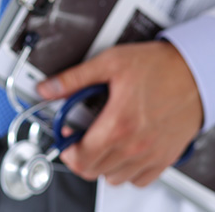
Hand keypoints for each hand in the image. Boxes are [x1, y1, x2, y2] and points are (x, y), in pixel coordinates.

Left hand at [37, 41, 202, 186]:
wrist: (196, 71)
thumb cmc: (158, 66)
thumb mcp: (108, 63)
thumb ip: (73, 79)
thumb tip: (47, 88)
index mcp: (118, 124)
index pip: (80, 159)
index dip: (65, 149)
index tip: (65, 136)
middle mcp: (135, 145)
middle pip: (93, 171)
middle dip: (79, 155)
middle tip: (80, 136)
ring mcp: (152, 154)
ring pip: (114, 177)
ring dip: (102, 163)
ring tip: (101, 140)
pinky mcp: (166, 157)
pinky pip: (139, 179)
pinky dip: (126, 170)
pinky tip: (122, 149)